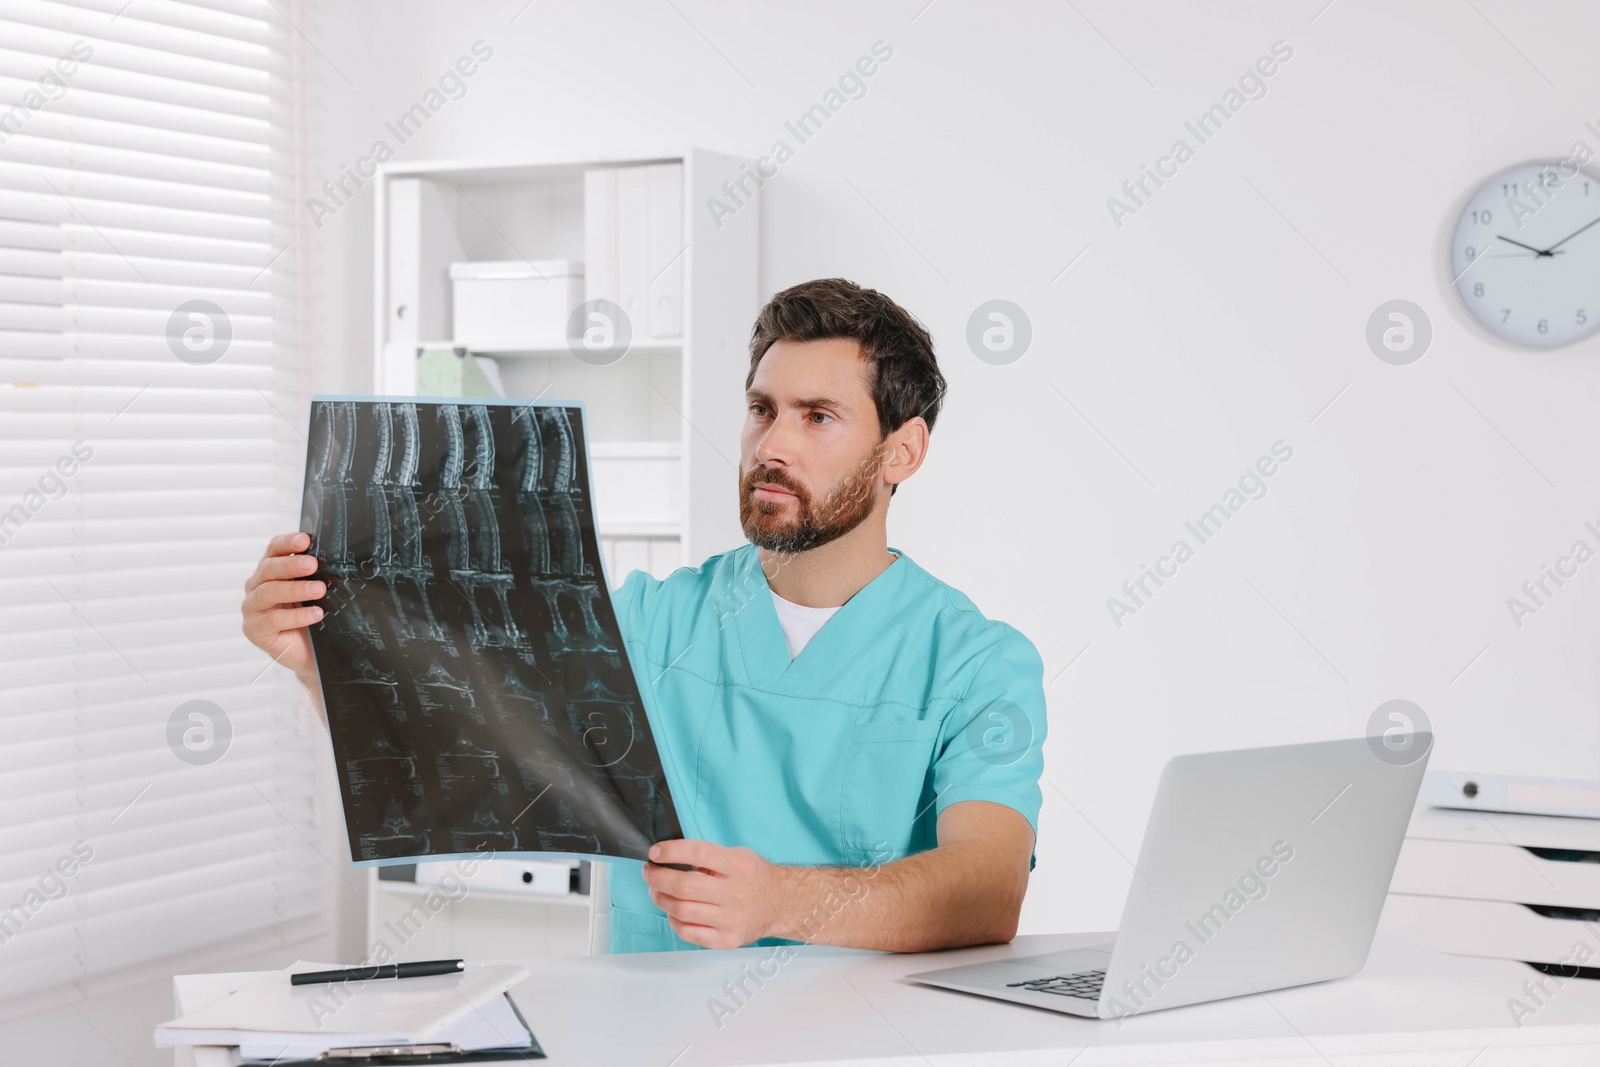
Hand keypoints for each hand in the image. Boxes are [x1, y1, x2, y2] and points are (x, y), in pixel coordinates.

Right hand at [241, 532, 323, 680]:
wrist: (309, 652)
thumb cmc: (310, 617)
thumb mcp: (314, 592)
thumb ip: (315, 575)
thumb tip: (332, 558)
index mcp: (271, 571)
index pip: (274, 549)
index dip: (287, 543)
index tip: (304, 540)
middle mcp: (257, 586)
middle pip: (269, 569)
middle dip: (291, 565)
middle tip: (312, 565)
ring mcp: (253, 608)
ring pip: (268, 592)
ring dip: (295, 589)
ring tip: (319, 590)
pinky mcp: (254, 629)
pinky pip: (271, 620)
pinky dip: (295, 616)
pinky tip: (314, 614)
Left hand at [642, 840, 788, 948]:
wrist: (781, 904)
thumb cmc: (754, 877)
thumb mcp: (739, 855)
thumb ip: (709, 856)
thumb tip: (670, 858)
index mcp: (739, 866)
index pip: (699, 853)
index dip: (672, 852)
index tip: (655, 853)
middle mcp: (737, 893)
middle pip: (684, 886)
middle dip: (657, 878)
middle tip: (649, 873)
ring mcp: (732, 920)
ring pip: (682, 910)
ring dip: (661, 899)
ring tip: (656, 891)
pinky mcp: (727, 940)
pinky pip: (689, 932)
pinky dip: (673, 921)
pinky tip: (672, 911)